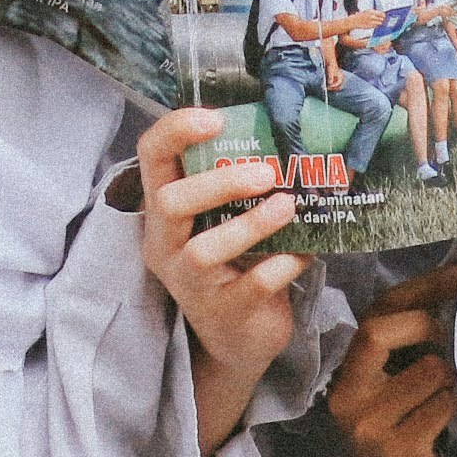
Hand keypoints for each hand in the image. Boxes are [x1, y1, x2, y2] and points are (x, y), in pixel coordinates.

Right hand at [136, 107, 307, 453]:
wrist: (241, 338)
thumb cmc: (235, 262)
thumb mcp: (225, 218)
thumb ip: (240, 182)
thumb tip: (292, 132)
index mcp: (164, 210)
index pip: (151, 157)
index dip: (175, 131)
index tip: (216, 118)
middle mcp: (166, 244)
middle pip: (169, 203)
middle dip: (218, 183)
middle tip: (266, 173)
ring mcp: (191, 283)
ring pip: (204, 250)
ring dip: (251, 224)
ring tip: (288, 205)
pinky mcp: (225, 311)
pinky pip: (254, 284)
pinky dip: (284, 263)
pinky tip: (305, 252)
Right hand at [330, 266, 456, 456]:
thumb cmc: (398, 419)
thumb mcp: (389, 376)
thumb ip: (405, 334)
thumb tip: (454, 279)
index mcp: (346, 367)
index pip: (376, 311)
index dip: (420, 287)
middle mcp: (347, 393)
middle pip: (378, 332)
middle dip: (423, 326)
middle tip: (441, 339)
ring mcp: (367, 423)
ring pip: (427, 370)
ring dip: (446, 377)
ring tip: (437, 391)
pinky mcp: (394, 448)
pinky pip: (441, 406)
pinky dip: (449, 405)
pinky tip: (436, 417)